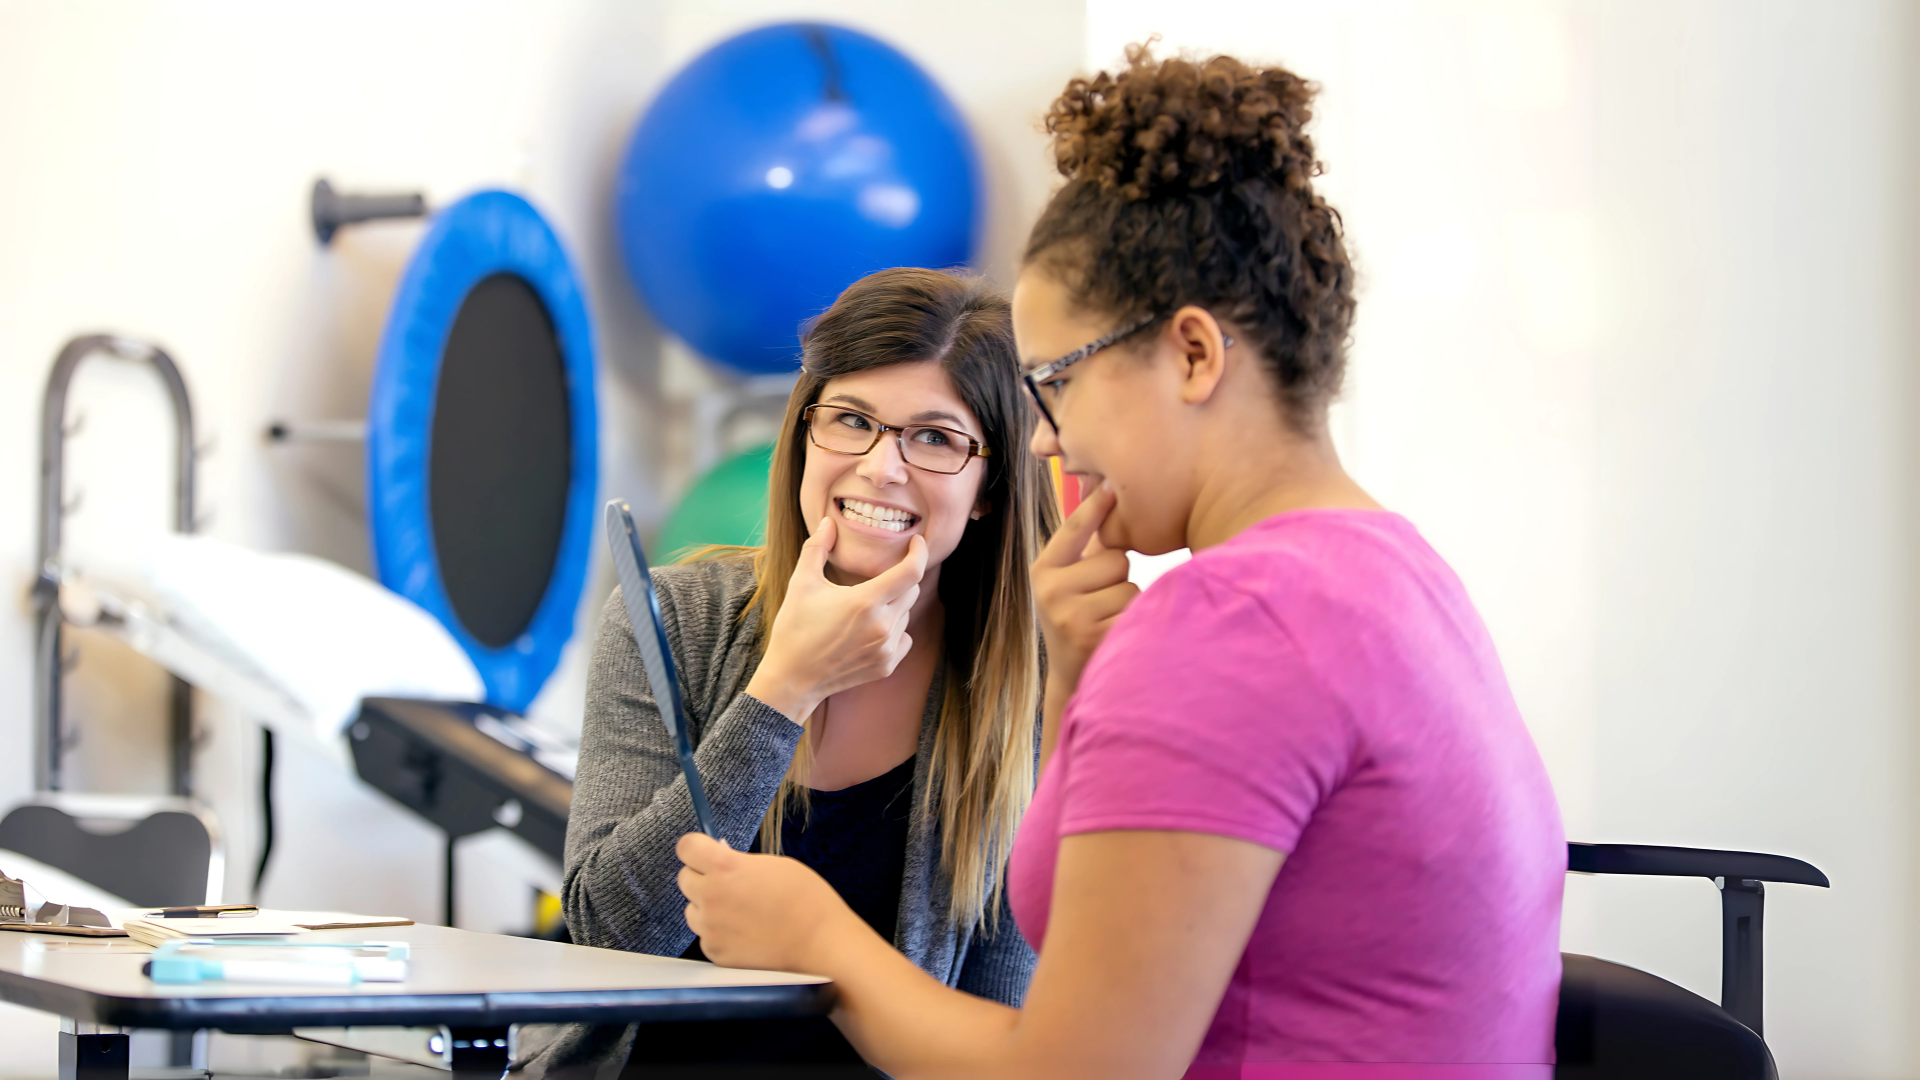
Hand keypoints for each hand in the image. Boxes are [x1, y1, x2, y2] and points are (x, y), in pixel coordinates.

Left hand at [676, 832, 866, 973]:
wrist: (821, 944)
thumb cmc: (806, 900)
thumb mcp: (775, 865)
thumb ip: (740, 863)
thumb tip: (722, 864)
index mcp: (725, 868)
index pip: (686, 847)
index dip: (696, 848)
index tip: (705, 851)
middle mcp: (710, 897)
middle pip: (684, 878)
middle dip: (703, 878)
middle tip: (729, 884)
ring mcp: (710, 928)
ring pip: (692, 910)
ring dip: (708, 907)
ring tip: (740, 913)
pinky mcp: (715, 953)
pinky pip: (706, 936)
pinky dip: (719, 934)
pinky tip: (745, 934)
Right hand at [746, 516, 927, 721]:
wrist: (792, 678)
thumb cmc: (795, 629)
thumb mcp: (801, 583)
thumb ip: (817, 548)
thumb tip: (828, 522)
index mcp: (865, 602)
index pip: (911, 572)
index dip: (918, 553)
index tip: (917, 542)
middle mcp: (882, 626)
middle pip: (911, 591)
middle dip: (901, 579)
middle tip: (878, 578)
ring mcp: (886, 649)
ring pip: (906, 615)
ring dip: (894, 606)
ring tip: (864, 609)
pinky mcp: (887, 666)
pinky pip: (904, 639)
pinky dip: (894, 630)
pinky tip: (869, 631)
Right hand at [1033, 483, 1138, 698]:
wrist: (1071, 675)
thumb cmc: (1076, 616)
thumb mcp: (1065, 581)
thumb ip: (1082, 548)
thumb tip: (1105, 490)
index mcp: (1043, 570)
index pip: (1074, 530)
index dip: (1094, 506)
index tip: (1111, 483)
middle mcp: (1051, 591)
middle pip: (1115, 559)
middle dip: (1118, 576)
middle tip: (1100, 598)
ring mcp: (1071, 616)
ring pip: (1130, 586)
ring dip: (1127, 601)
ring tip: (1107, 617)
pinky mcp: (1094, 638)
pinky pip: (1135, 611)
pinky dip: (1134, 620)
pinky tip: (1114, 633)